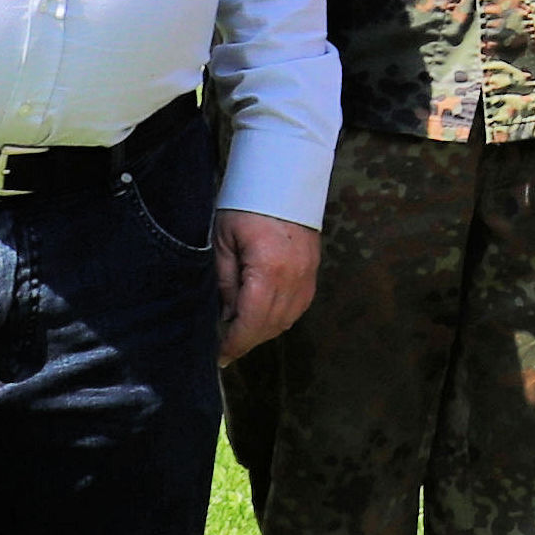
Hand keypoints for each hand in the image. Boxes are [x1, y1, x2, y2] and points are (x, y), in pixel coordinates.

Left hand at [217, 211, 319, 361]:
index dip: (236, 342)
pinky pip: (298, 307)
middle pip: (271, 325)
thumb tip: (227, 316)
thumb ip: (225, 282)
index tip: (221, 356)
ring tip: (242, 333)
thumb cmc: (246, 205)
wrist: (282, 178)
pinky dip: (280, 318)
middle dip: (248, 341)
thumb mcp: (223, 242)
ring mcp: (308, 275)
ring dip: (264, 331)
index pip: (252, 321)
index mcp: (269, 270)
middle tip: (226, 348)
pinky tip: (263, 316)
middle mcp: (294, 278)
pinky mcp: (313, 271)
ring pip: (287, 319)